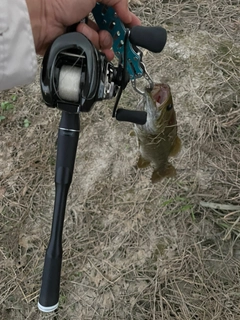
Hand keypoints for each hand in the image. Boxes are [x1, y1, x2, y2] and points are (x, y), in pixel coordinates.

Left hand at [26, 0, 140, 59]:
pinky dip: (92, 47)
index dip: (124, 18)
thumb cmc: (60, 0)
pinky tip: (84, 40)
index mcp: (91, 1)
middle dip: (112, 32)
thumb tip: (126, 12)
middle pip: (110, 28)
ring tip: (90, 34)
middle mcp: (87, 15)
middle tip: (109, 33)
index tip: (132, 26)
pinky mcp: (77, 45)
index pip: (114, 10)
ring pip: (102, 42)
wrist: (40, 19)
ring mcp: (82, 31)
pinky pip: (93, 50)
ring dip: (100, 40)